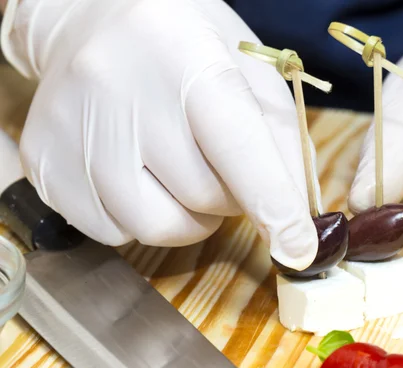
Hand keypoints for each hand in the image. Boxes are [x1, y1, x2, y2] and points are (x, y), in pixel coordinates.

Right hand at [1, 0, 319, 269]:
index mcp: (186, 59)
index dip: (274, 206)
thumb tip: (292, 216)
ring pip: (157, 227)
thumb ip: (279, 139)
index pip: (237, 148)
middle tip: (221, 167)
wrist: (91, 18)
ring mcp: (73, 130)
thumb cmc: (184, 45)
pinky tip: (137, 176)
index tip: (297, 250)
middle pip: (202, 198)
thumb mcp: (247, 70)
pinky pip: (112, 231)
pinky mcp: (44, 162)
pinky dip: (140, 219)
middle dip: (228, 199)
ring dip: (187, 217)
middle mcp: (120, 92)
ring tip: (179, 172)